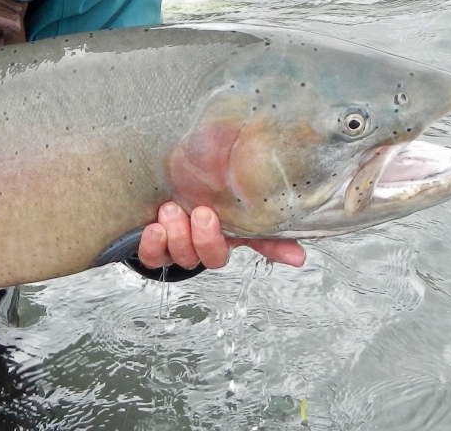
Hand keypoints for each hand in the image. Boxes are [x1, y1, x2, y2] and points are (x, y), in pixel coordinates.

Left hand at [138, 202, 305, 269]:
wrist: (155, 192)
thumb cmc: (194, 198)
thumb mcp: (228, 204)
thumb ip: (259, 222)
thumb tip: (299, 254)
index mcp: (228, 236)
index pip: (256, 246)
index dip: (271, 250)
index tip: (285, 249)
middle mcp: (203, 248)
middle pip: (212, 258)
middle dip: (206, 238)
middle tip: (201, 213)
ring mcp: (176, 250)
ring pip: (181, 257)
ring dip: (178, 236)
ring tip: (171, 210)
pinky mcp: (152, 249)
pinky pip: (152, 257)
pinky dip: (153, 244)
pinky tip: (154, 229)